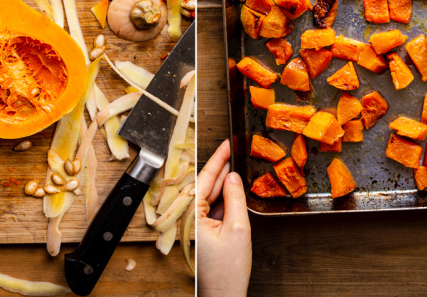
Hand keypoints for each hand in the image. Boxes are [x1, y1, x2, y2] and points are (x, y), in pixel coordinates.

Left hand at [196, 139, 251, 296]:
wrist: (224, 295)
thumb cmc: (227, 270)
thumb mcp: (237, 228)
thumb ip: (235, 198)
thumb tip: (234, 177)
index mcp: (192, 214)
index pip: (206, 178)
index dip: (218, 159)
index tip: (226, 144)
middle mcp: (189, 217)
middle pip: (207, 184)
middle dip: (221, 167)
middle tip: (234, 150)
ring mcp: (195, 224)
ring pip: (210, 195)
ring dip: (224, 182)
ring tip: (237, 166)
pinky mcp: (202, 232)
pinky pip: (212, 208)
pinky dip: (224, 198)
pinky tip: (234, 190)